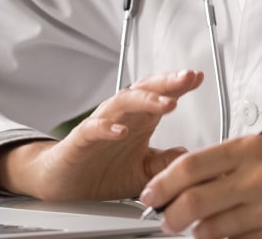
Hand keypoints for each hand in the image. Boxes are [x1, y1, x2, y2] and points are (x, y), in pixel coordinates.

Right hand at [0, 69, 204, 200]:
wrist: (64, 183)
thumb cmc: (101, 172)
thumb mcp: (143, 172)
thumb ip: (164, 162)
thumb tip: (189, 155)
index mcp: (139, 121)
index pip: (161, 95)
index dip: (179, 85)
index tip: (198, 77)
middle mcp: (121, 117)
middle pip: (146, 91)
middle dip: (168, 83)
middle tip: (188, 78)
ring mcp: (101, 125)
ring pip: (123, 103)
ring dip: (146, 101)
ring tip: (166, 104)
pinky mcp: (81, 139)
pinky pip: (93, 128)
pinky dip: (107, 127)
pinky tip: (120, 130)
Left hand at [139, 138, 261, 238]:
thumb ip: (224, 164)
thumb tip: (180, 180)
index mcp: (250, 149)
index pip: (190, 165)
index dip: (162, 183)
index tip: (151, 193)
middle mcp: (258, 177)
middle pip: (194, 202)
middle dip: (172, 216)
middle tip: (166, 221)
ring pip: (212, 229)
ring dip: (200, 233)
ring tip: (202, 229)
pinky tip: (233, 235)